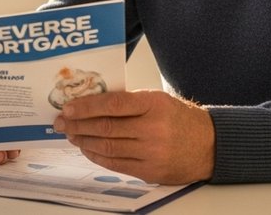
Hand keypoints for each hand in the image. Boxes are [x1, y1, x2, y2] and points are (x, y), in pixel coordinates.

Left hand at [52, 89, 213, 183]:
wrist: (209, 145)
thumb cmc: (179, 118)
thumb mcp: (157, 100)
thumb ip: (128, 101)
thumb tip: (91, 103)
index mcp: (154, 104)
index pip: (113, 103)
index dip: (87, 106)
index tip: (69, 107)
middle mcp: (153, 129)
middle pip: (106, 127)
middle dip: (78, 124)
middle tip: (61, 121)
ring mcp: (152, 152)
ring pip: (108, 147)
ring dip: (84, 141)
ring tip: (71, 134)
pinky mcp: (150, 172)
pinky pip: (116, 164)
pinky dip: (97, 156)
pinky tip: (87, 149)